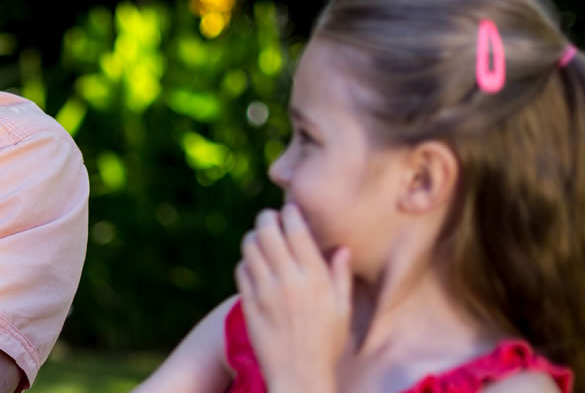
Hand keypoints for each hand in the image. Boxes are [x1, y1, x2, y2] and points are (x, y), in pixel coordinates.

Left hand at [236, 205, 351, 392]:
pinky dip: (246, 261)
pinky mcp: (248, 303)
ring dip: (253, 237)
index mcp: (316, 278)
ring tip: (260, 239)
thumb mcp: (343, 309)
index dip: (290, 213)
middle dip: (266, 218)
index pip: (296, 230)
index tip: (290, 210)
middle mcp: (289, 280)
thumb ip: (340, 275)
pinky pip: (241, 270)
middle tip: (269, 218)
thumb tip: (341, 248)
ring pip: (249, 247)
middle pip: (267, 231)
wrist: (300, 375)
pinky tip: (254, 264)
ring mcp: (265, 291)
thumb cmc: (327, 343)